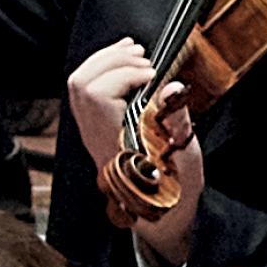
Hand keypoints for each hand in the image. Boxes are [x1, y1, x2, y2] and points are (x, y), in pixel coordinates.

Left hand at [67, 38, 203, 265]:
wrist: (162, 213)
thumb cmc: (176, 191)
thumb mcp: (187, 159)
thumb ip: (178, 122)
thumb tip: (171, 87)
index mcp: (117, 147)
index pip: (98, 96)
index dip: (123, 75)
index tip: (152, 75)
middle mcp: (97, 139)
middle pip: (81, 84)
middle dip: (112, 60)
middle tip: (143, 59)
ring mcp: (92, 133)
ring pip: (79, 84)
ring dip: (105, 61)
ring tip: (134, 53)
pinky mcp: (95, 128)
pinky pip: (86, 92)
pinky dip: (103, 70)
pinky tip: (124, 63)